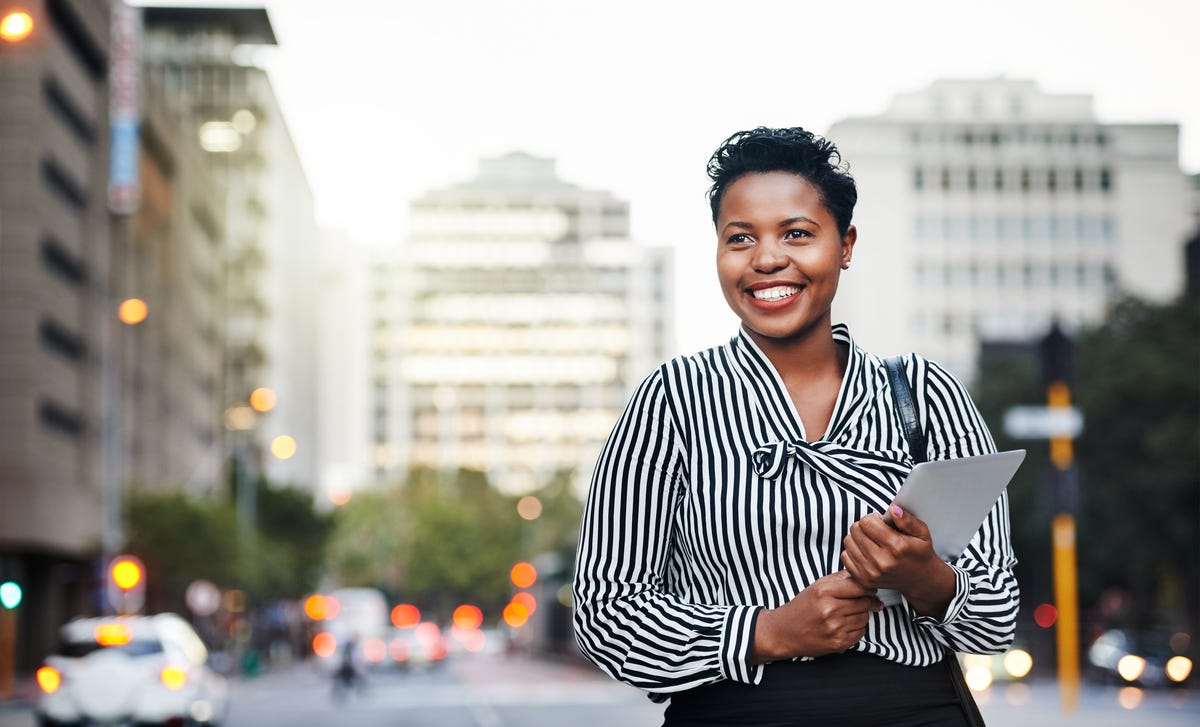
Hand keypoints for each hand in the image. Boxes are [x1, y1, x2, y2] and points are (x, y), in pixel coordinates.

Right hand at [751, 571, 880, 663]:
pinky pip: (860, 634)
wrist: (784, 632)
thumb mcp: (817, 587)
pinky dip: (856, 629)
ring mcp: (834, 628)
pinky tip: (844, 626)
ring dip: (861, 616)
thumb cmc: (802, 607)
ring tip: (848, 614)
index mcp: (824, 592)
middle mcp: (830, 610)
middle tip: (861, 602)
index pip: (859, 587)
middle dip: (866, 602)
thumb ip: (840, 579)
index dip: (868, 588)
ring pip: (864, 619)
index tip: (869, 590)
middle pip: (865, 603)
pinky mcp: (838, 644)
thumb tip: (865, 578)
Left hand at [841, 504, 954, 617]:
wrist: (920, 579)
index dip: (873, 518)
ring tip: (872, 541)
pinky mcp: (863, 580)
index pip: (867, 522)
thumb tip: (893, 509)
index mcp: (896, 547)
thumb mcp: (922, 533)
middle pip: (855, 530)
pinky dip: (853, 551)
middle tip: (876, 531)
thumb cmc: (919, 553)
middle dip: (864, 526)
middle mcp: (882, 561)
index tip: (880, 522)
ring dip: (858, 538)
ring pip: (848, 542)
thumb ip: (907, 520)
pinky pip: (845, 556)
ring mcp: (871, 572)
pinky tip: (866, 552)